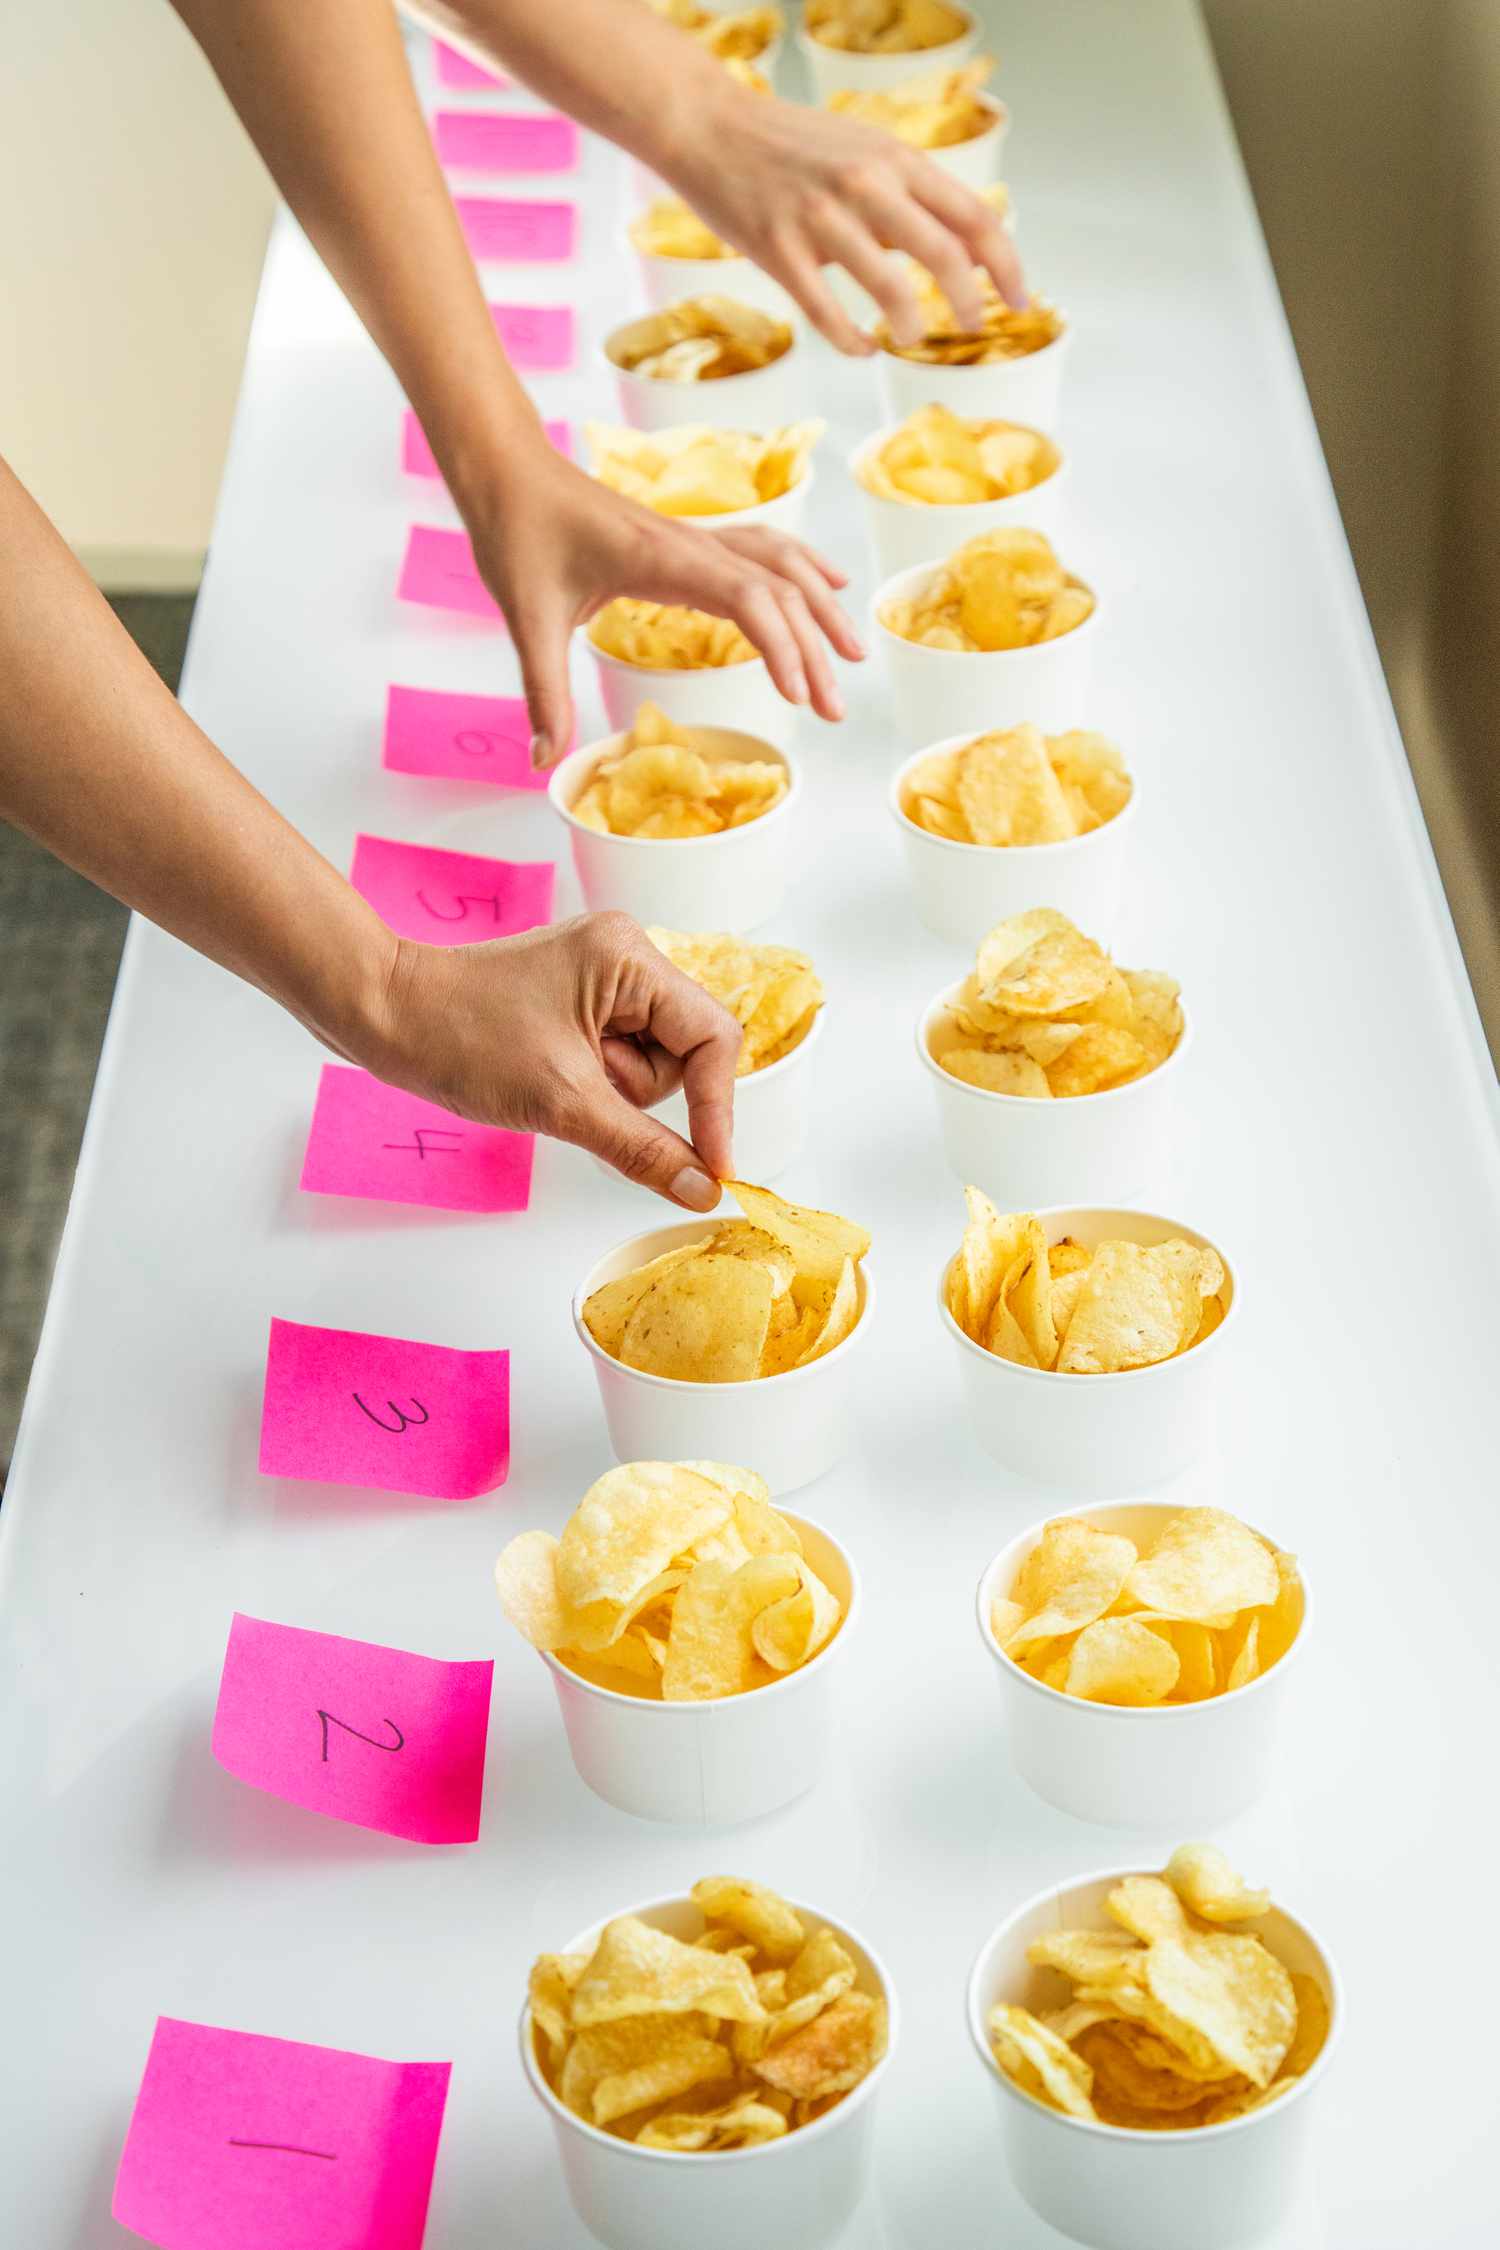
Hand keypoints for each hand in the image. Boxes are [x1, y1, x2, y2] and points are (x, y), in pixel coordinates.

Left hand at [368, 913, 742, 1205]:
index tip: (711, 1170)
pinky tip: (545, 1076)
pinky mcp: (579, 1002)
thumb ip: (643, 1149)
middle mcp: (625, 956)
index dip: (717, 1107)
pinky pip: (615, 1061)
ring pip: (649, 1065)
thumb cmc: (459, 1038)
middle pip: (682, 1054)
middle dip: (634, 1091)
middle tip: (574, 1088)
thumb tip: (702, 1190)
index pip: (713, 1037)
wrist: (382, 1016)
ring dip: (608, 1091)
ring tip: (548, 1077)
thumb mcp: (562, 1102)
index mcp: (630, 956)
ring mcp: (601, 978)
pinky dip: (590, 1085)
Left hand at [462, 442, 863, 767]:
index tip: (796, 696)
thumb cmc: (517, 531)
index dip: (780, 645)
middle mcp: (690, 543)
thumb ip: (543, 691)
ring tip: (854, 656)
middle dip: (815, 649)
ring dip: (822, 607)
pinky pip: (763, 550)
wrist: (508, 469)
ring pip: (780, 565)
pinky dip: (803, 568)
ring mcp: (695, 538)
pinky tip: (829, 585)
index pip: (745, 598)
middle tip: (835, 712)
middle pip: (777, 589)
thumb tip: (544, 760)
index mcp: (659, 558)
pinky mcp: (690, 540)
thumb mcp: (525, 617)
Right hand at [657, 82, 1025, 354]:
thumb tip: (965, 251)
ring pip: (890, 287)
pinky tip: (862, 348)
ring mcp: (820, 217)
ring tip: (910, 337)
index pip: (973, 215)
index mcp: (895, 158)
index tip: (1018, 301)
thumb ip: (912, 195)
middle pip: (945, 253)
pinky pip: (827, 313)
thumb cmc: (792, 146)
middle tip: (970, 328)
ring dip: (911, 324)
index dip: (1006, 265)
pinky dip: (853, 342)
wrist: (710, 127)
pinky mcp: (777, 249)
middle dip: (969, 302)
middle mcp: (865, 183)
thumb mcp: (864, 150)